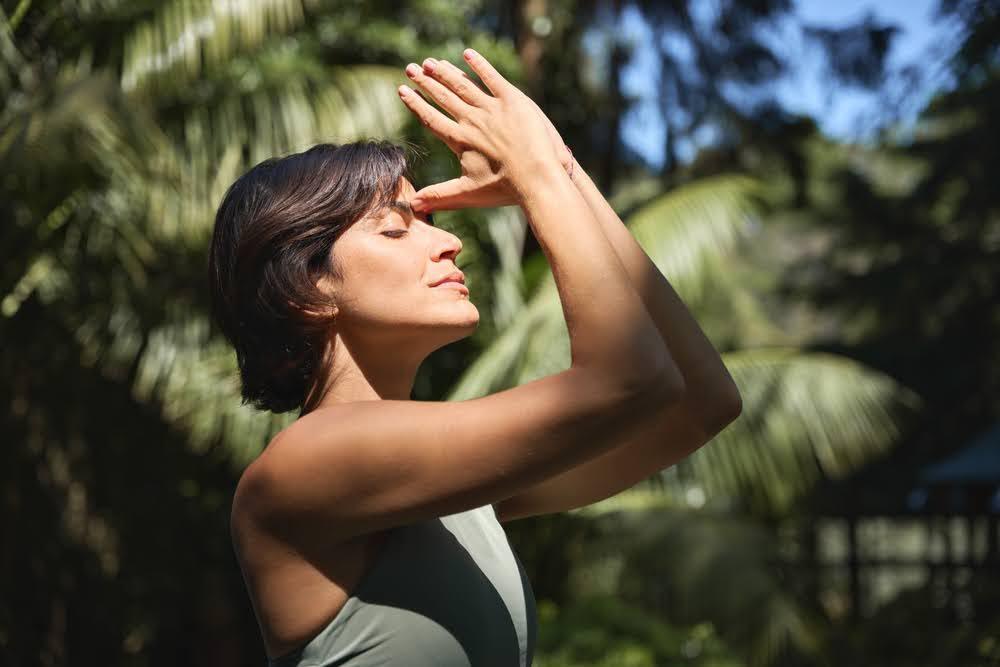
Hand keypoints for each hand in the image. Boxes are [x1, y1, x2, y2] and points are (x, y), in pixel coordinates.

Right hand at [397, 50, 570, 212]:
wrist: (537, 179)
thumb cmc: (504, 189)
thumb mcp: (468, 193)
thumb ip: (438, 197)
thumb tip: (412, 207)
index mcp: (460, 140)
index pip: (432, 118)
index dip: (416, 104)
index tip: (403, 91)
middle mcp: (472, 121)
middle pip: (444, 97)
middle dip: (425, 82)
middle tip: (411, 68)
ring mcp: (492, 108)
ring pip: (463, 85)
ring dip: (446, 72)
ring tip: (431, 62)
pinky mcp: (513, 100)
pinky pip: (492, 78)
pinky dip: (479, 65)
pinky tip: (467, 54)